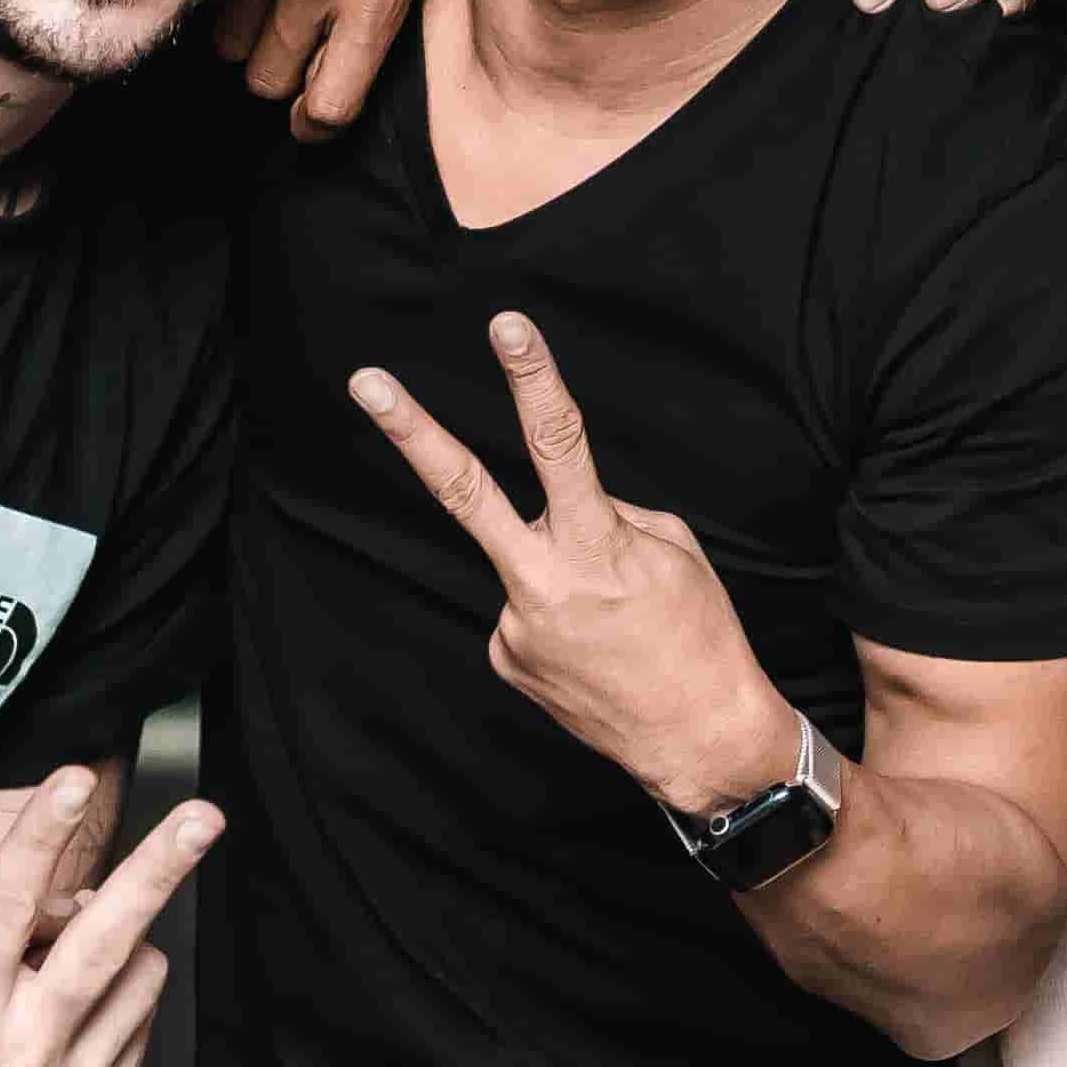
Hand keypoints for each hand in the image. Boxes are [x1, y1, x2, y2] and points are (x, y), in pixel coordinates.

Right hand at [0, 765, 212, 1066]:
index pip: (5, 907)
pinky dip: (114, 989)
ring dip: (114, 939)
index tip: (75, 781)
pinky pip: (139, 1017)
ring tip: (52, 957)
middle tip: (202, 816)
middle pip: (105, 947)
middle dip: (159, 870)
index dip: (41, 835)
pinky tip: (62, 1003)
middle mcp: (16, 1060)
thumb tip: (68, 888)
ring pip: (138, 973)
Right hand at [205, 0, 435, 138]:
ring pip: (231, 46)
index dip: (316, 122)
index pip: (330, 108)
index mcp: (375, 0)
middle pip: (270, 82)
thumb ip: (374, 17)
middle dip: (279, 69)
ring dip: (246, 31)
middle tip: (294, 36)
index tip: (310, 113)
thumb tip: (335, 70)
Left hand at [347, 312, 791, 817]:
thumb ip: (610, 514)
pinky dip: (558, 613)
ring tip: (613, 624)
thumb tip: (566, 504)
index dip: (532, 378)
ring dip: (558, 571)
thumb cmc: (700, 637)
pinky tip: (593, 647)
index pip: (559, 443)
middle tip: (366, 381)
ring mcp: (514, 626)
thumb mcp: (675, 551)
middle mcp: (542, 584)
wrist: (699, 740)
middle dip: (411, 434)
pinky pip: (525, 609)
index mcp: (595, 546)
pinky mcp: (504, 658)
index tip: (506, 326)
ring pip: (523, 560)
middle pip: (463, 492)